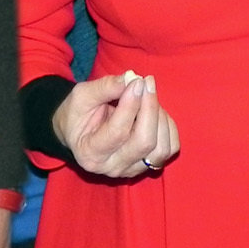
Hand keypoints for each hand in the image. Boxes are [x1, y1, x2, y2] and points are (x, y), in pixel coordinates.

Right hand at [52, 70, 179, 176]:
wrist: (78, 131)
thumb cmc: (77, 112)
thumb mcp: (82, 95)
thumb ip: (106, 87)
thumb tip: (132, 78)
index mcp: (90, 153)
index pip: (118, 132)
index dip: (132, 104)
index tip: (137, 81)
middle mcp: (112, 167)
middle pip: (144, 142)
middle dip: (150, 108)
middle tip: (147, 83)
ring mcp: (132, 169)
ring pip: (161, 148)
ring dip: (160, 117)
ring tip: (148, 98)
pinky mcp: (147, 165)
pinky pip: (170, 148)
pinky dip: (168, 127)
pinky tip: (156, 112)